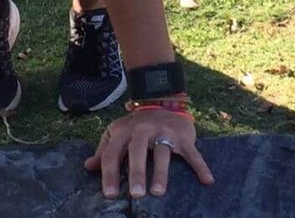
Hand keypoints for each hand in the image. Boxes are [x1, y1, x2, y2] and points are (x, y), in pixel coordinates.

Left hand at [83, 106, 212, 198]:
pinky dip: (200, 166)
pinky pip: (192, 152)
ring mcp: (164, 132)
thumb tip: (87, 167)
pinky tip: (207, 180)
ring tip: (158, 192)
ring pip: (162, 153)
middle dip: (136, 173)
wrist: (162, 100)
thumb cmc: (136, 126)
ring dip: (161, 173)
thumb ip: (104, 150)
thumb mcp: (117, 133)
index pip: (113, 154)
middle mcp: (143, 130)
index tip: (110, 195)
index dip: (109, 174)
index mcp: (123, 132)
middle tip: (136, 194)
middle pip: (137, 152)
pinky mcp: (183, 135)